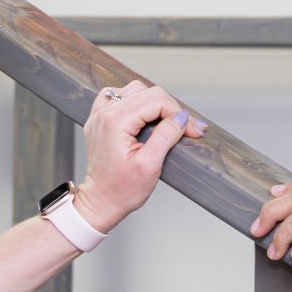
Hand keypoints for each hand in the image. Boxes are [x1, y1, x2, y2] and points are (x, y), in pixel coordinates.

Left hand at [71, 82, 207, 231]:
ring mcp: (100, 114)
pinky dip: (136, 102)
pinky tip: (143, 116)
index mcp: (116, 121)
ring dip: (154, 104)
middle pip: (148, 92)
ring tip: (165, 123)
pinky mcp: (100, 119)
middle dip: (170, 109)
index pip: (157, 100)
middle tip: (185, 129)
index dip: (178, 114)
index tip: (192, 130)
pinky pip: (120, 97)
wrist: (100, 201)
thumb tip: (181, 118)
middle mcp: (105, 113)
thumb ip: (166, 136)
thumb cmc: (122, 190)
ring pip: (135, 91)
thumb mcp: (150, 166)